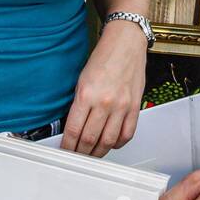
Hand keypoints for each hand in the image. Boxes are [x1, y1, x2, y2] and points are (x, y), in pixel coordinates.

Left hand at [60, 19, 147, 155]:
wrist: (126, 43)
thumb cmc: (103, 58)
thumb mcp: (81, 80)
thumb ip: (78, 105)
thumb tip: (73, 128)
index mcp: (86, 95)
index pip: (73, 130)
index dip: (67, 146)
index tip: (65, 151)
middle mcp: (104, 103)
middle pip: (90, 140)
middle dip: (80, 152)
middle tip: (76, 156)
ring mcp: (122, 106)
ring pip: (108, 141)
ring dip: (98, 152)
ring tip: (91, 154)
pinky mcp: (135, 107)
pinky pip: (126, 134)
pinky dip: (117, 143)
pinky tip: (110, 143)